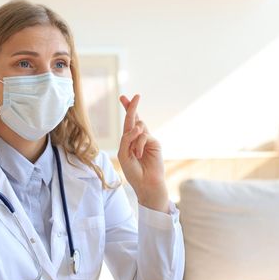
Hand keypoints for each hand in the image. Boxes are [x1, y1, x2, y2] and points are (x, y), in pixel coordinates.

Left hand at [117, 94, 168, 212]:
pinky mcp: (155, 143)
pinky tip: (139, 154)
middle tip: (134, 96)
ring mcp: (148, 139)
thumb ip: (126, 139)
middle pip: (135, 118)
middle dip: (132, 107)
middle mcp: (139, 138)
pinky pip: (143, 136)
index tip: (123, 97)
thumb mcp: (123, 154)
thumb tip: (138, 125)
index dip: (126, 109)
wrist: (146, 183)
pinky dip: (138, 144)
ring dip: (133, 139)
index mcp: (129, 140)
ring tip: (134, 153)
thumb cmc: (133, 171)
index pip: (128, 122)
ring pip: (139, 127)